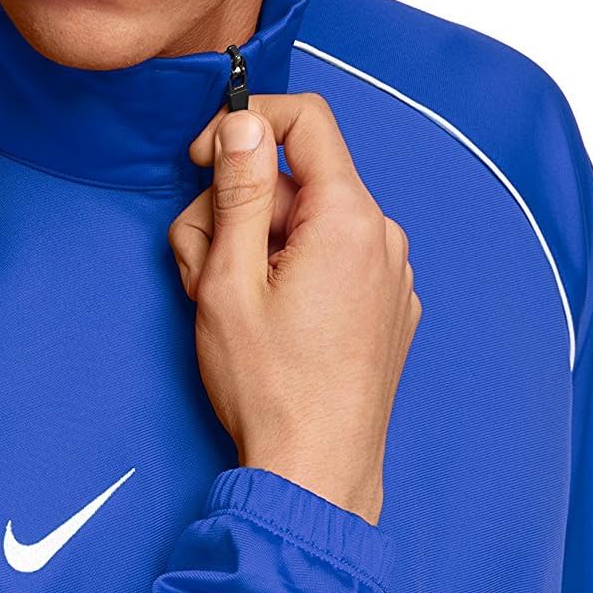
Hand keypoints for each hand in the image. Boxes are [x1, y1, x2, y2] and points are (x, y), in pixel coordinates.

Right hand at [168, 93, 421, 525]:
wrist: (314, 472)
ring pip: (309, 227)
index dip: (244, 124)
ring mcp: (391, 278)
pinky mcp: (388, 312)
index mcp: (347, 219)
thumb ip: (236, 191)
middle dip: (237, 211)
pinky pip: (334, 265)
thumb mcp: (228, 280)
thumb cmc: (268, 387)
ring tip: (230, 311)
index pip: (306, 120)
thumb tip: (242, 124)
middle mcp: (383, 238)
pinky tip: (271, 328)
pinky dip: (293, 278)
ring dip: (258, 250)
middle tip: (201, 270)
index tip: (203, 160)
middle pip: (296, 184)